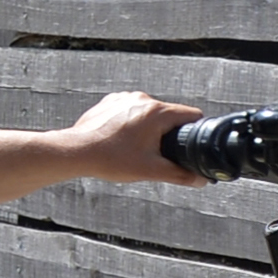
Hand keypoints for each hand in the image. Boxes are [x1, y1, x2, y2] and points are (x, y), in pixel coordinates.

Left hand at [63, 90, 205, 182]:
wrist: (77, 151)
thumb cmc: (111, 160)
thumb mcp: (151, 171)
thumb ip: (180, 175)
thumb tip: (200, 180)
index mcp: (157, 112)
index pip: (191, 114)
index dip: (195, 130)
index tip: (189, 143)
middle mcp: (142, 99)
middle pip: (169, 114)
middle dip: (168, 132)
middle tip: (157, 153)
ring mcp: (125, 98)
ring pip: (149, 112)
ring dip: (149, 127)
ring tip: (135, 147)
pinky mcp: (111, 102)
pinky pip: (130, 110)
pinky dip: (131, 122)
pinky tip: (122, 139)